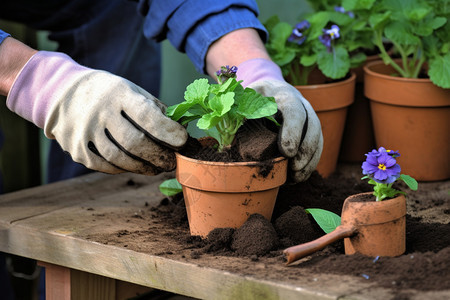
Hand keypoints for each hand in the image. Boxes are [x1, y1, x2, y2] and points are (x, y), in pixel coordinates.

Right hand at [6, 51, 187, 174]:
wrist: (62, 92)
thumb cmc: (108, 93)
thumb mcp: (131, 90)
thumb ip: (155, 109)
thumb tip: (180, 131)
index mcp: (118, 93)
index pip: (147, 116)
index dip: (168, 131)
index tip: (183, 141)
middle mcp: (99, 112)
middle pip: (135, 142)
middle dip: (159, 156)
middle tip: (172, 162)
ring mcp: (85, 132)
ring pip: (120, 158)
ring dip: (144, 167)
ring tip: (157, 168)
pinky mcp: (76, 149)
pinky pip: (105, 166)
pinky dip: (124, 169)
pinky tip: (136, 166)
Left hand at [237, 58, 322, 181]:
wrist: (267, 92)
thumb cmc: (251, 96)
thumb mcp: (242, 97)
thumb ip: (235, 110)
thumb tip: (223, 133)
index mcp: (283, 94)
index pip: (294, 110)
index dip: (293, 131)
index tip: (287, 152)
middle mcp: (302, 104)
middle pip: (313, 125)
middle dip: (306, 149)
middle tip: (294, 167)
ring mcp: (309, 117)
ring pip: (318, 138)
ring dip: (310, 160)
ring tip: (297, 177)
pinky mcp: (310, 131)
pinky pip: (317, 148)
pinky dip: (309, 164)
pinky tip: (297, 177)